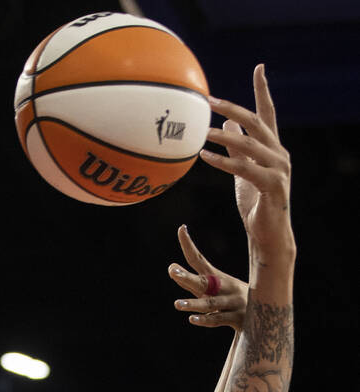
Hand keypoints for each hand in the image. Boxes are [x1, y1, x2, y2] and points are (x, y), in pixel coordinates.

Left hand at [168, 225, 247, 330]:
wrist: (266, 313)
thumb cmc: (232, 300)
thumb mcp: (216, 288)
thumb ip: (194, 281)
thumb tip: (171, 268)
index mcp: (217, 278)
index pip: (199, 260)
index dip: (189, 246)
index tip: (181, 228)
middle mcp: (224, 287)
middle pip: (204, 282)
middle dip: (187, 277)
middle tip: (172, 271)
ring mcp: (231, 303)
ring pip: (210, 304)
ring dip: (193, 304)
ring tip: (178, 304)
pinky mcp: (237, 319)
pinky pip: (219, 320)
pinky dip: (205, 320)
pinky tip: (193, 319)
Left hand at [200, 65, 294, 259]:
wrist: (268, 234)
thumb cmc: (255, 203)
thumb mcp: (242, 170)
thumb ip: (236, 147)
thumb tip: (225, 123)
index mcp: (273, 147)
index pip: (268, 112)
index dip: (263, 90)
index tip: (259, 67)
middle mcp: (279, 153)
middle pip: (256, 122)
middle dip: (232, 108)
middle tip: (209, 100)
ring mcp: (279, 168)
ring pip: (250, 144)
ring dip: (223, 136)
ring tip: (202, 131)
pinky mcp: (273, 184)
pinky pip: (245, 168)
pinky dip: (223, 161)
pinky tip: (204, 155)